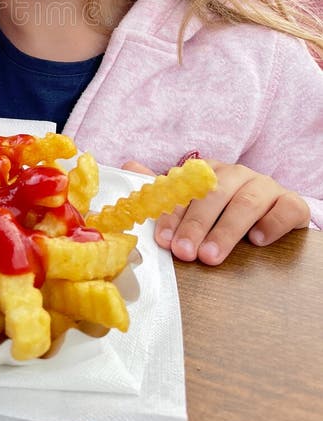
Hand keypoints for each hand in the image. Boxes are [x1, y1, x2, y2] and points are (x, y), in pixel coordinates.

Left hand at [122, 159, 309, 264]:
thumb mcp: (193, 201)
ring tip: (212, 256)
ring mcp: (266, 187)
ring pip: (246, 203)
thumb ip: (164, 190)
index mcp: (209, 172)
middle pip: (214, 196)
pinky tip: (257, 241)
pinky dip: (271, 223)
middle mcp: (237, 175)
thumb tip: (128, 165)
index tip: (163, 241)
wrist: (271, 212)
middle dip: (196, 225)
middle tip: (185, 252)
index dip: (173, 216)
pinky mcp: (292, 203)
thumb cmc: (224, 209)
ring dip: (226, 230)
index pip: (187, 191)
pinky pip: (285, 209)